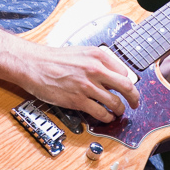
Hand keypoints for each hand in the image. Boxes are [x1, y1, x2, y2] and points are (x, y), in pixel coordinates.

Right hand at [18, 43, 138, 122]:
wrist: (34, 64)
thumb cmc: (54, 59)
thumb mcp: (81, 52)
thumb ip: (97, 62)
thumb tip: (111, 75)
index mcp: (97, 55)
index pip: (124, 72)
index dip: (126, 82)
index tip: (126, 88)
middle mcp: (95, 69)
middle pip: (126, 87)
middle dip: (134, 98)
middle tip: (135, 103)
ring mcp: (87, 86)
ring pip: (115, 103)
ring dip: (120, 110)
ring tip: (118, 112)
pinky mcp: (78, 100)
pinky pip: (101, 113)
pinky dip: (107, 118)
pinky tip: (106, 117)